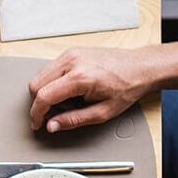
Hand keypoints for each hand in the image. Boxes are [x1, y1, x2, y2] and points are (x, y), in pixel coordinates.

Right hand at [28, 46, 159, 131]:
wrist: (141, 67)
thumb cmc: (127, 86)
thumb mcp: (102, 112)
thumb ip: (73, 120)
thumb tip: (52, 125)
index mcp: (80, 77)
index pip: (43, 96)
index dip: (36, 114)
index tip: (38, 123)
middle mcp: (73, 61)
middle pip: (36, 84)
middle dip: (41, 104)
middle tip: (56, 115)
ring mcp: (71, 54)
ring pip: (41, 76)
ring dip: (48, 93)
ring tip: (69, 102)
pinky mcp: (72, 52)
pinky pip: (51, 70)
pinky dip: (54, 84)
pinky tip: (70, 92)